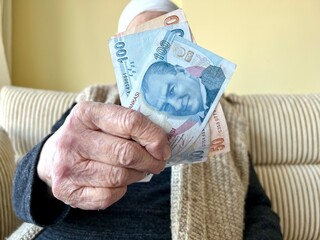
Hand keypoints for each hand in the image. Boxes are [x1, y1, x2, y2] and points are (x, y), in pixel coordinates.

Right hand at [37, 101, 170, 209]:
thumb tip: (163, 143)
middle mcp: (73, 138)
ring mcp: (67, 166)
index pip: (130, 122)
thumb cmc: (90, 136)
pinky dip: (121, 190)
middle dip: (150, 161)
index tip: (164, 148)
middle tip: (158, 163)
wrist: (53, 157)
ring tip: (139, 170)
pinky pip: (108, 196)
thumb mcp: (104, 121)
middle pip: (127, 153)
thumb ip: (130, 126)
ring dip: (137, 175)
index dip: (154, 136)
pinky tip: (118, 182)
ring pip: (120, 176)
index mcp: (86, 114)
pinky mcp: (67, 190)